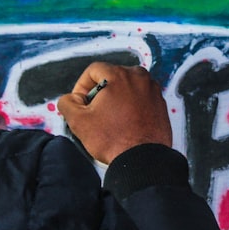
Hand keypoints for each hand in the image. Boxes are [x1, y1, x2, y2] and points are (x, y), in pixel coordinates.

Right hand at [57, 62, 171, 163]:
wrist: (143, 160)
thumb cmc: (115, 141)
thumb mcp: (79, 121)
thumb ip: (67, 103)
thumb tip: (70, 99)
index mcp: (119, 76)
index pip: (93, 70)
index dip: (82, 86)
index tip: (81, 101)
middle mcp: (139, 78)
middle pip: (112, 76)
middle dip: (100, 92)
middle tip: (95, 111)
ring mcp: (152, 90)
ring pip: (127, 86)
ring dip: (116, 98)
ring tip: (111, 118)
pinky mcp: (161, 103)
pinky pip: (141, 97)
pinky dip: (132, 105)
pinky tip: (125, 122)